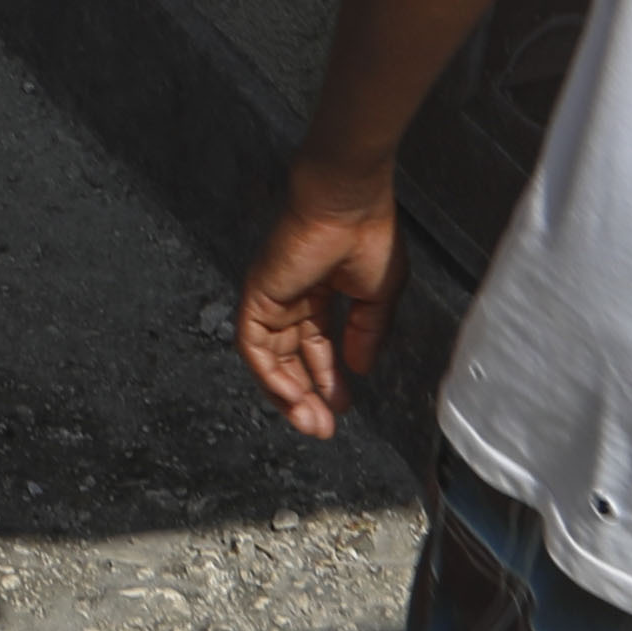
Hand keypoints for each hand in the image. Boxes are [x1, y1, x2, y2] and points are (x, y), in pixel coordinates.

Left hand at [234, 164, 401, 439]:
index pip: (315, 346)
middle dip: (306, 395)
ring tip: (311, 423)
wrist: (348, 203)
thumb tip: (359, 368)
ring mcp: (271, 297)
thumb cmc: (368, 236)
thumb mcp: (378, 295)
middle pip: (289, 357)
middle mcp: (290, 298)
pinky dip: (268, 374)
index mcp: (319, 294)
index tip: (342, 408)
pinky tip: (292, 397)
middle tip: (322, 428)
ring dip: (287, 394)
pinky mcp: (256, 295)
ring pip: (268, 358)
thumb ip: (366, 332)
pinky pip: (253, 344)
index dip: (327, 379)